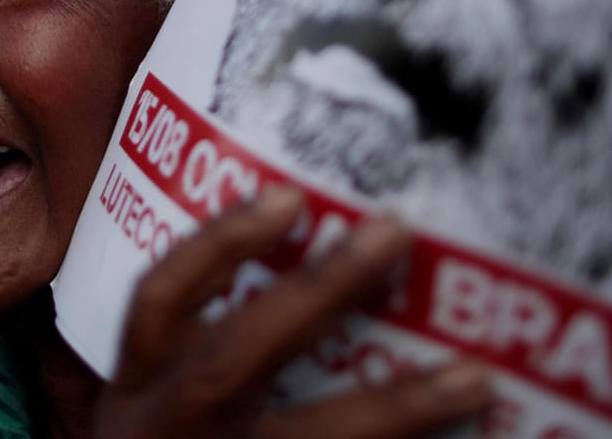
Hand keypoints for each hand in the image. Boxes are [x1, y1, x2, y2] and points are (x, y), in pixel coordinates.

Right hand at [94, 186, 492, 437]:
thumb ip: (202, 347)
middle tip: (395, 232)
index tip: (289, 197)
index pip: (162, 299)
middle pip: (240, 355)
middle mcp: (170, 426)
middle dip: (321, 291)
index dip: (219, 243)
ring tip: (473, 378)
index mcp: (138, 389)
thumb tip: (302, 249)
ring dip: (399, 408)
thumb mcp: (153, 407)